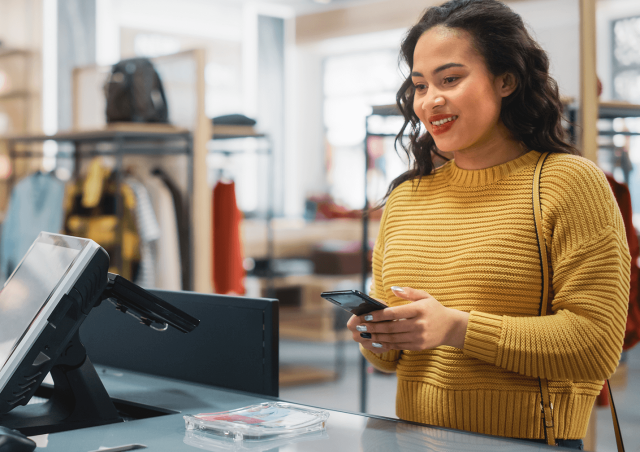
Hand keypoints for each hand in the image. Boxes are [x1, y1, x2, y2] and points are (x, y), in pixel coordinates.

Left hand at [347, 287, 469, 352]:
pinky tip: (376, 341)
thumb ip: (408, 292)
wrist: (451, 327)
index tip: (365, 316)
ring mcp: (419, 337)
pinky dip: (386, 344)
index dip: (378, 315)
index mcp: (419, 310)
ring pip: (393, 338)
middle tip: (360, 327)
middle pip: (391, 327)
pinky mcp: (419, 346)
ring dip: (377, 337)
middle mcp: (420, 324)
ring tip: (364, 335)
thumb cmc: (434, 309)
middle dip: (373, 328)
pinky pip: (399, 346)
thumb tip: (393, 289)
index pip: (394, 313)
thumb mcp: (424, 296)